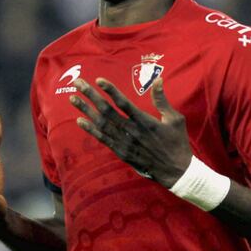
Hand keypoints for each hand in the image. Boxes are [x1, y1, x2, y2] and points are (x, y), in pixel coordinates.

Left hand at [70, 77, 191, 187]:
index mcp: (144, 121)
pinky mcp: (121, 152)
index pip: (123, 103)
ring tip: (73, 99)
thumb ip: (162, 100)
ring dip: (86, 110)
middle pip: (107, 111)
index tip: (98, 80)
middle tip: (78, 84)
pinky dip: (91, 130)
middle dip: (91, 96)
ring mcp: (124, 143)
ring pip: (101, 124)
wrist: (175, 171)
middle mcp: (131, 131)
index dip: (110, 91)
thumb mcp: (174, 119)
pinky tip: (80, 120)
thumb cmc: (177, 143)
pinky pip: (103, 139)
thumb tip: (158, 80)